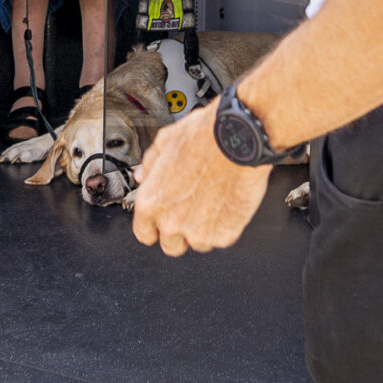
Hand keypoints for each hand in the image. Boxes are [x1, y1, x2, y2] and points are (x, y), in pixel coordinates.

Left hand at [129, 104, 268, 255]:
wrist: (239, 138)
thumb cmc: (204, 136)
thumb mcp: (165, 141)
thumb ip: (150, 165)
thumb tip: (144, 175)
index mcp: (151, 202)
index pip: (144, 233)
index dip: (153, 226)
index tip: (161, 220)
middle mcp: (171, 222)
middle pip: (170, 245)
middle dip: (178, 231)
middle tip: (191, 209)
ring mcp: (199, 232)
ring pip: (197, 244)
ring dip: (203, 229)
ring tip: (212, 202)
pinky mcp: (225, 235)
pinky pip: (220, 239)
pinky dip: (224, 226)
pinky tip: (226, 203)